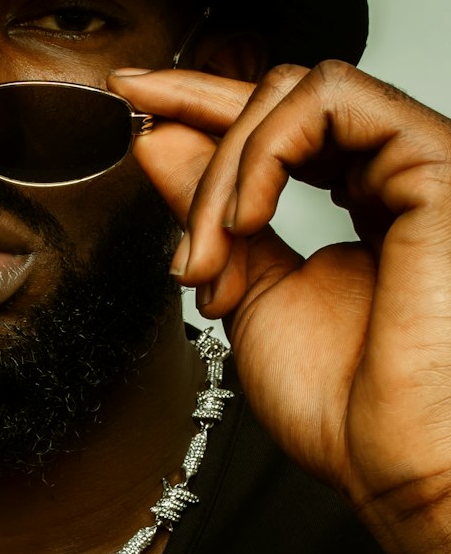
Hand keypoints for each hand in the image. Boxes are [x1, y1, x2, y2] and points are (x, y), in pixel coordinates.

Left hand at [116, 60, 450, 539]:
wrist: (392, 461)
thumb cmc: (343, 406)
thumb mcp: (246, 293)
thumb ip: (207, 213)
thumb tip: (159, 139)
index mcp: (361, 202)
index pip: (278, 126)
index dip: (202, 101)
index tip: (133, 96)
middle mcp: (390, 176)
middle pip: (284, 92)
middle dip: (196, 113)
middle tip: (138, 129)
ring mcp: (413, 165)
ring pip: (298, 92)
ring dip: (227, 164)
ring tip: (208, 252)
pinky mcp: (432, 161)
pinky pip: (332, 99)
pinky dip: (266, 149)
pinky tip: (245, 219)